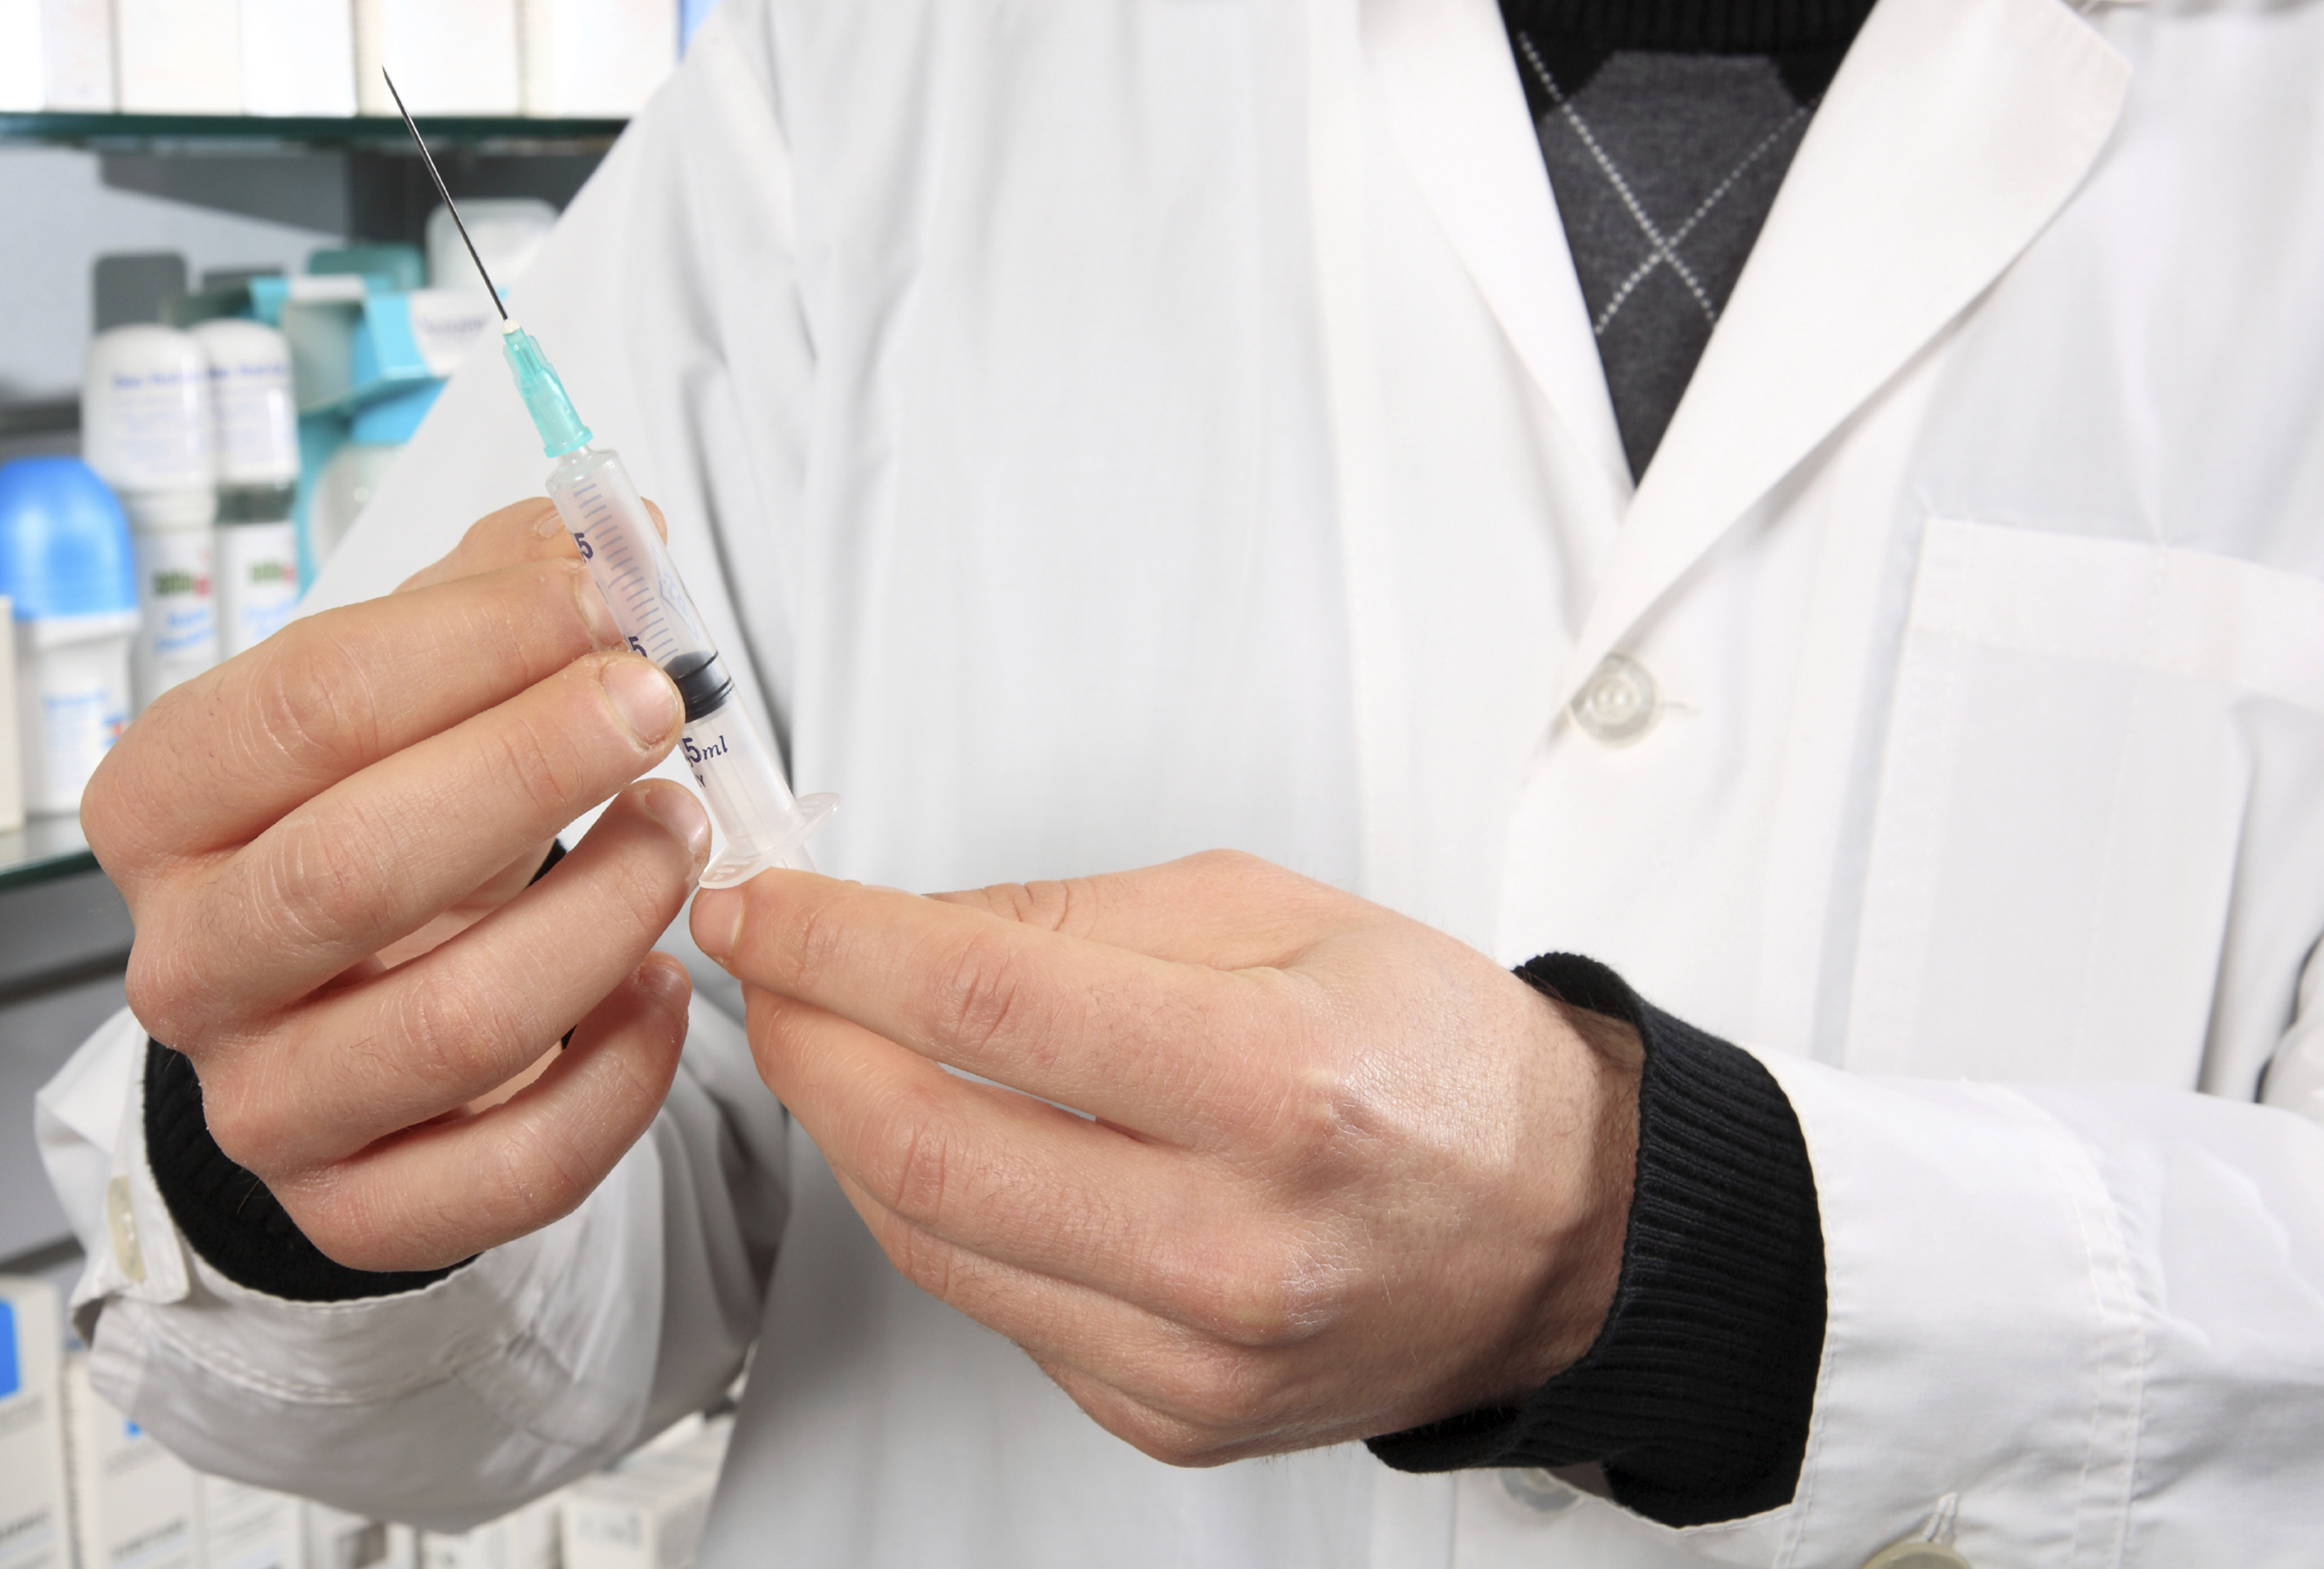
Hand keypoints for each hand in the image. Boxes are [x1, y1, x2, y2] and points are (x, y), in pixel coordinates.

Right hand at [91, 499, 712, 1271]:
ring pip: (457, 1024)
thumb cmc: (371, 830)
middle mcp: (188, 961)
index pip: (309, 703)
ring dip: (605, 913)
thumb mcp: (405, 698)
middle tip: (659, 707)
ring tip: (679, 838)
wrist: (323, 1021)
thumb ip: (497, 602)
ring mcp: (266, 1103)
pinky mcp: (360, 1209)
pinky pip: (518, 1165)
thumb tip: (618, 534)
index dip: (478, 640)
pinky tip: (660, 989)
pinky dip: (622, 1074)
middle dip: (535, 769)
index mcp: (166, 805)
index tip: (606, 600)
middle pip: (357, 866)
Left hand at [691, 850, 1640, 1463]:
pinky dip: (942, 1216)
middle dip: (804, 1043)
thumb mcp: (1281, 914)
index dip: (836, 947)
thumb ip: (1076, 915)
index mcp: (1279, 1084)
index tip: (764, 908)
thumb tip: (906, 926)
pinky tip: (948, 1144)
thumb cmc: (1442, 1064)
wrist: (1559, 1231)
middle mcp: (1238, 1242)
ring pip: (933, 1241)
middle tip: (767, 974)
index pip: (985, 1004)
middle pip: (926, 1145)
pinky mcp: (1172, 1415)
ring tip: (835, 1043)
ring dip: (848, 1130)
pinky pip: (996, 1307)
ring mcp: (1200, 1354)